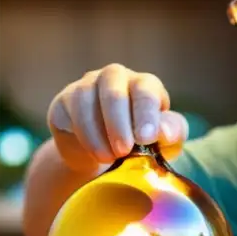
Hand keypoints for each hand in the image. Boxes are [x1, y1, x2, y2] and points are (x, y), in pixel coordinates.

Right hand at [46, 63, 188, 173]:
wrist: (105, 157)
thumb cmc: (142, 144)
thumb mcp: (166, 141)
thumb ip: (172, 132)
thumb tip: (163, 131)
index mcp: (143, 84)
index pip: (145, 90)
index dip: (145, 113)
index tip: (146, 138)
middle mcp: (115, 78)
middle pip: (113, 91)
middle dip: (118, 123)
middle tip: (124, 151)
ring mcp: (87, 86)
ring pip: (86, 98)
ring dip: (97, 132)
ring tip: (108, 157)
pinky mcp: (65, 101)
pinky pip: (69, 112)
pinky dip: (83, 135)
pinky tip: (95, 153)